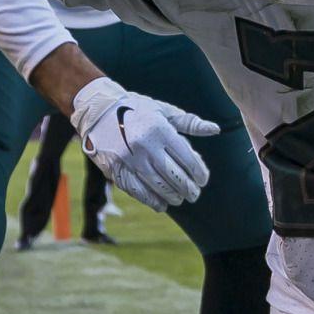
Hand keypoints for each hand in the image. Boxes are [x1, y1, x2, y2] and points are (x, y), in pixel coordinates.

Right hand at [66, 76, 219, 208]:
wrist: (97, 110)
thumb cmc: (136, 109)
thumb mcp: (164, 111)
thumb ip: (190, 123)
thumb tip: (215, 130)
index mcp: (160, 130)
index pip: (187, 158)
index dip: (199, 172)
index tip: (203, 179)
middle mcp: (145, 146)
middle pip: (174, 175)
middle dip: (188, 188)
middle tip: (194, 194)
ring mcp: (130, 160)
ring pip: (158, 186)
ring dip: (172, 196)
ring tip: (179, 199)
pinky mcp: (116, 170)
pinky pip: (138, 191)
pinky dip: (152, 201)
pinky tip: (161, 204)